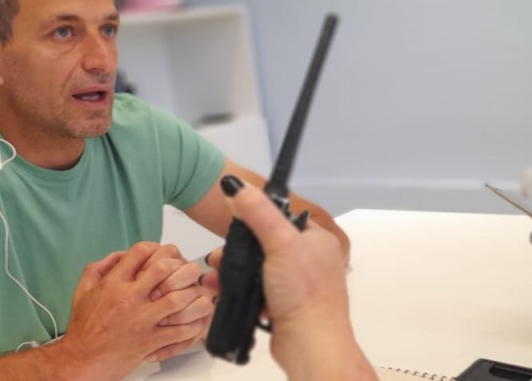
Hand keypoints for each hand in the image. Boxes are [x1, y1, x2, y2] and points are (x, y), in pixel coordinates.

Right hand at [62, 243, 205, 377]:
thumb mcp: (83, 290)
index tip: (163, 252)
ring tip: (196, 292)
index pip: (140, 252)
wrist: (83, 359)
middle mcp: (129, 298)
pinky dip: (192, 325)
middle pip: (163, 269)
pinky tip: (195, 321)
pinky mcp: (150, 340)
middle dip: (179, 265)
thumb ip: (98, 268)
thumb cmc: (84, 327)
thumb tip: (119, 255)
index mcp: (113, 283)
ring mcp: (142, 319)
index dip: (156, 248)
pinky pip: (179, 331)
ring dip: (190, 294)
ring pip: (177, 299)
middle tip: (186, 268)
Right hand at [210, 175, 375, 380]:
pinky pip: (258, 292)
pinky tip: (225, 294)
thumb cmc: (303, 294)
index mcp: (316, 240)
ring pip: (258, 270)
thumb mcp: (279, 244)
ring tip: (215, 280)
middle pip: (264, 246)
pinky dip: (241, 292)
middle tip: (219, 260)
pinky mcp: (286, 306)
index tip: (233, 228)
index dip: (255, 221)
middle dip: (236, 253)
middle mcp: (310, 260)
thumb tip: (235, 185)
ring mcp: (298, 285)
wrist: (310, 345)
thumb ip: (258, 213)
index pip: (281, 218)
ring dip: (234, 274)